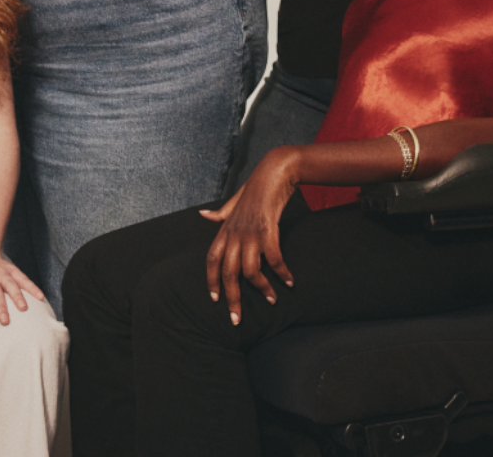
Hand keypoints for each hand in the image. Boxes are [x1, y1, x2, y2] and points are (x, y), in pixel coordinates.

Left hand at [199, 147, 299, 325]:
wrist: (274, 172)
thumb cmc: (254, 188)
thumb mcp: (233, 202)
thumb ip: (219, 214)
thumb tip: (202, 215)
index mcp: (225, 230)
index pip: (211, 260)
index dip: (211, 281)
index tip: (215, 300)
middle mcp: (235, 234)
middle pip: (228, 273)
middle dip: (232, 299)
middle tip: (236, 320)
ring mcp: (250, 233)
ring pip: (250, 271)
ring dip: (262, 288)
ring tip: (272, 300)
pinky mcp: (268, 231)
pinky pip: (274, 259)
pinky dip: (282, 273)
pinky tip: (290, 282)